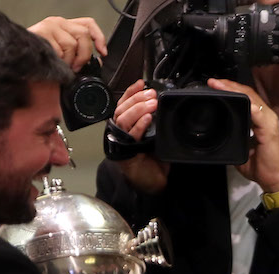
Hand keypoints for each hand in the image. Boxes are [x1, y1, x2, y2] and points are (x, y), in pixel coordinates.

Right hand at [29, 16, 106, 71]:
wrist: (17, 57)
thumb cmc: (37, 56)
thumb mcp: (62, 53)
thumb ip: (78, 54)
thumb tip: (97, 61)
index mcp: (64, 25)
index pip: (88, 24)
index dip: (99, 37)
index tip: (102, 52)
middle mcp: (57, 22)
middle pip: (84, 34)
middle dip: (84, 55)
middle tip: (77, 67)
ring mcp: (49, 26)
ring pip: (72, 44)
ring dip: (69, 61)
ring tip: (61, 66)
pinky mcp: (42, 33)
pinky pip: (60, 51)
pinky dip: (59, 63)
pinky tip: (52, 64)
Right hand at [110, 79, 169, 193]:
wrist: (153, 185)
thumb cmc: (152, 162)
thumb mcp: (153, 137)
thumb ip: (153, 122)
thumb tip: (159, 104)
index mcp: (125, 128)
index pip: (123, 105)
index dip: (130, 92)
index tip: (141, 83)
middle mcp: (120, 135)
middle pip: (122, 110)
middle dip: (136, 99)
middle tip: (151, 94)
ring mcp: (121, 144)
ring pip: (124, 120)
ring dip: (138, 109)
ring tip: (152, 103)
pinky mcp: (126, 155)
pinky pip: (131, 136)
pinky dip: (139, 125)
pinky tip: (148, 118)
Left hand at [207, 78, 278, 193]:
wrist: (275, 179)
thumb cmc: (262, 167)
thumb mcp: (243, 149)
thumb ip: (236, 138)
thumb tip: (222, 135)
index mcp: (260, 120)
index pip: (246, 98)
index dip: (232, 90)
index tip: (216, 86)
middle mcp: (266, 116)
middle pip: (248, 94)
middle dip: (230, 86)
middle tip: (213, 82)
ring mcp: (269, 120)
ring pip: (251, 98)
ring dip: (234, 90)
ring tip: (219, 85)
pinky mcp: (269, 128)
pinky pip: (257, 112)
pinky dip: (246, 103)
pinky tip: (236, 97)